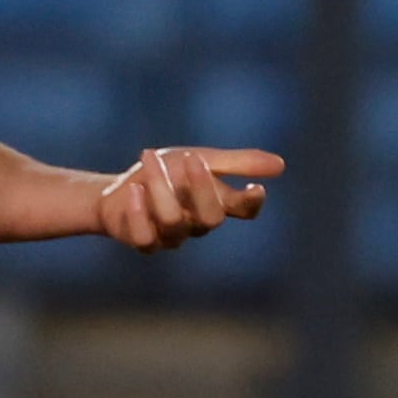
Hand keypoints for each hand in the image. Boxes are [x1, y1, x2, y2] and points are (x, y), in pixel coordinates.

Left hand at [97, 144, 279, 252]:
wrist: (117, 192)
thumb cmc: (166, 176)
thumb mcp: (201, 160)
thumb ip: (237, 163)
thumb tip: (281, 165)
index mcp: (217, 204)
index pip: (244, 210)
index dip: (251, 203)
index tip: (255, 188)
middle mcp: (198, 224)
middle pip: (212, 217)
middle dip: (202, 188)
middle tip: (190, 156)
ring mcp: (171, 236)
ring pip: (174, 221)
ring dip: (161, 186)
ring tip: (149, 155)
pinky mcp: (142, 242)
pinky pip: (145, 237)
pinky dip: (140, 213)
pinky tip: (135, 191)